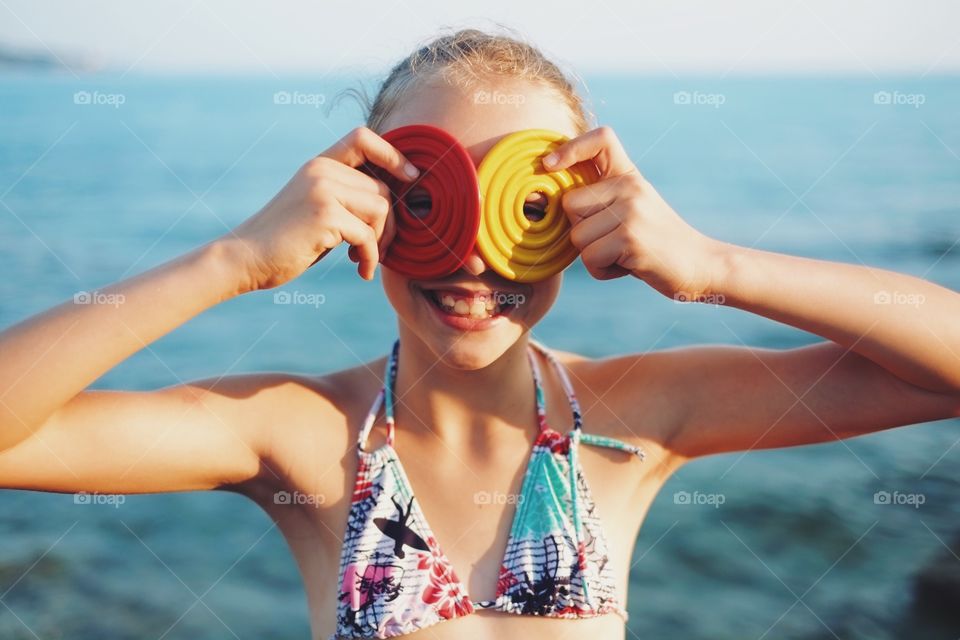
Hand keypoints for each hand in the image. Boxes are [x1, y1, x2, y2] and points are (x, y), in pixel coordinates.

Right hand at [222, 127, 416, 291]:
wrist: (245, 258)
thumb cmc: (285, 241)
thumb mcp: (316, 208)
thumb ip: (346, 196)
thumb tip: (396, 201)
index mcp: (319, 164)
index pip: (364, 137)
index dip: (393, 154)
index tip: (411, 177)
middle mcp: (321, 170)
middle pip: (383, 188)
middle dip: (390, 224)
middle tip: (377, 248)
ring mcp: (323, 189)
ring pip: (382, 209)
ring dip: (382, 241)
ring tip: (365, 258)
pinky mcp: (325, 214)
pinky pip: (368, 235)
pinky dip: (370, 257)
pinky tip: (361, 270)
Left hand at [544, 126, 725, 298]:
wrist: (700, 265)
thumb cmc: (655, 242)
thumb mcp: (632, 209)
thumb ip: (602, 200)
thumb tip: (551, 202)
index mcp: (629, 175)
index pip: (601, 138)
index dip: (571, 146)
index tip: (549, 165)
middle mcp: (630, 187)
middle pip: (570, 204)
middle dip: (580, 230)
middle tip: (611, 240)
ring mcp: (631, 211)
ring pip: (577, 236)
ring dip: (593, 255)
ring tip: (622, 254)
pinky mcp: (630, 238)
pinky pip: (590, 258)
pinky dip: (602, 271)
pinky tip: (628, 265)